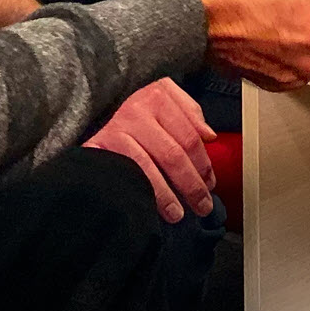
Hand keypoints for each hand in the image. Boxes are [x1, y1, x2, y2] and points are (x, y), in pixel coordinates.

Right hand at [84, 78, 216, 223]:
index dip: (203, 164)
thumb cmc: (143, 122)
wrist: (101, 129)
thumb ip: (191, 116)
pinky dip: (143, 194)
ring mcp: (117, 128)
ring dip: (166, 196)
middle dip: (191, 185)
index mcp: (159, 95)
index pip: (190, 136)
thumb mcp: (168, 107)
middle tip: (202, 206)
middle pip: (173, 154)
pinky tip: (151, 208)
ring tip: (178, 214)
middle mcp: (137, 108)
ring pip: (149, 167)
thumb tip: (209, 136)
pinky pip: (127, 175)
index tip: (210, 184)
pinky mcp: (99, 147)